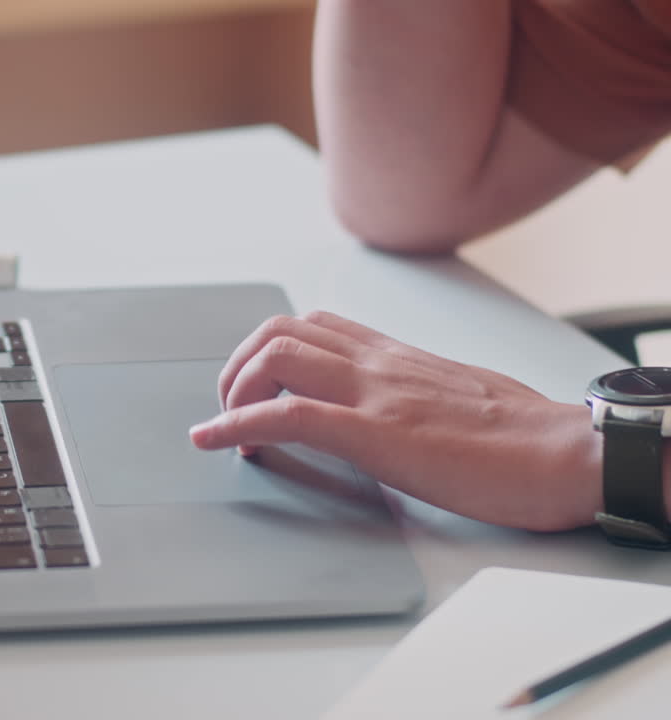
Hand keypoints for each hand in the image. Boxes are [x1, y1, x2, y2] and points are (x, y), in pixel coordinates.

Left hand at [188, 311, 601, 530]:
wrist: (568, 454)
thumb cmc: (524, 434)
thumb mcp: (456, 398)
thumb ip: (413, 394)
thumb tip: (393, 412)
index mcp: (396, 356)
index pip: (315, 326)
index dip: (268, 351)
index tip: (256, 391)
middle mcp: (378, 363)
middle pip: (278, 332)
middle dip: (236, 368)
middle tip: (231, 411)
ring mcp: (375, 393)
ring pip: (274, 357)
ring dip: (232, 393)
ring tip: (224, 428)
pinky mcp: (377, 433)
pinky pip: (289, 415)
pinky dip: (236, 427)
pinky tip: (213, 442)